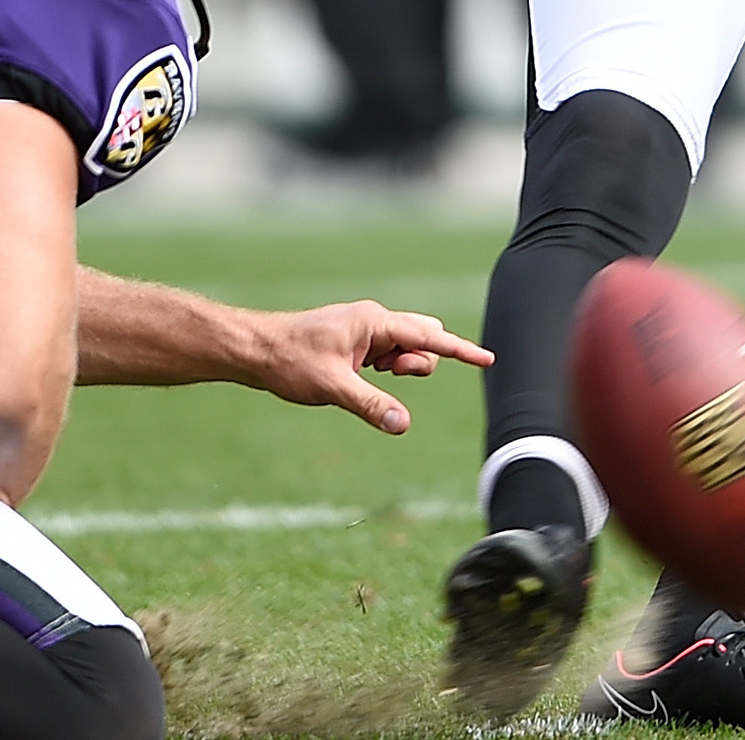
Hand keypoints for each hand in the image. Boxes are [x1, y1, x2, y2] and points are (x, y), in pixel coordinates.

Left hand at [242, 301, 490, 434]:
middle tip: (389, 375)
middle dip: (420, 361)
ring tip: (365, 379)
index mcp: (373, 321)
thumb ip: (371, 404)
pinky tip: (361, 378)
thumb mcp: (333, 387)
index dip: (460, 349)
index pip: (428, 335)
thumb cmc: (290, 361)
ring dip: (400, 368)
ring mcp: (364, 331)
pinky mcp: (355, 344)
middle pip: (421, 338)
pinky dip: (386, 369)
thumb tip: (402, 424)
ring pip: (405, 349)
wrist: (256, 350)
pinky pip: (387, 355)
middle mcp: (373, 321)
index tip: (488, 359)